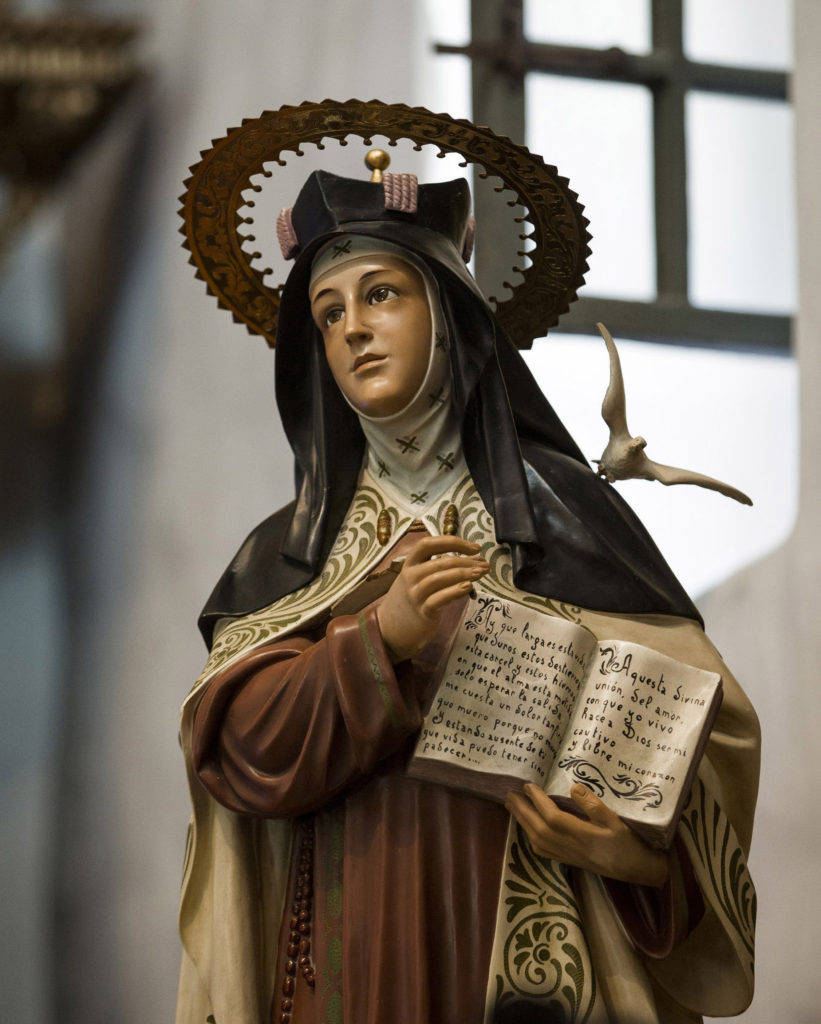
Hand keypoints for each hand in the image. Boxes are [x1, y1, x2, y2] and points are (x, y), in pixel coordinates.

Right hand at [376, 535, 487, 661]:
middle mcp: (410, 577)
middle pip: (440, 562)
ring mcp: (415, 595)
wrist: (389, 630)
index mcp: (410, 564)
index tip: (474, 547)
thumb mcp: (416, 579)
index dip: (452, 542)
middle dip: (466, 561)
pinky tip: (468, 588)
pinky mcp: (422, 612)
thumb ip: (436, 569)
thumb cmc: (410, 601)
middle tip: (484, 564)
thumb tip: (470, 560)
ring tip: (480, 573)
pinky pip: (439, 599)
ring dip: (464, 574)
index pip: (428, 544)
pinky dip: (455, 591)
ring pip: (440, 578)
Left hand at [505, 783, 669, 887]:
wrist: (637, 871)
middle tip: (509, 794)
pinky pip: (543, 851)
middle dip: (522, 811)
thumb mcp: (617, 821)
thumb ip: (595, 805)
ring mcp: (568, 856)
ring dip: (523, 823)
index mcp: (583, 836)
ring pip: (538, 841)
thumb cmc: (629, 843)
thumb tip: (573, 787)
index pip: (552, 818)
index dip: (538, 801)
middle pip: (539, 829)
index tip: (528, 785)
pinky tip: (527, 829)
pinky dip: (531, 838)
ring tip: (513, 807)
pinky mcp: (569, 861)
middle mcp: (571, 847)